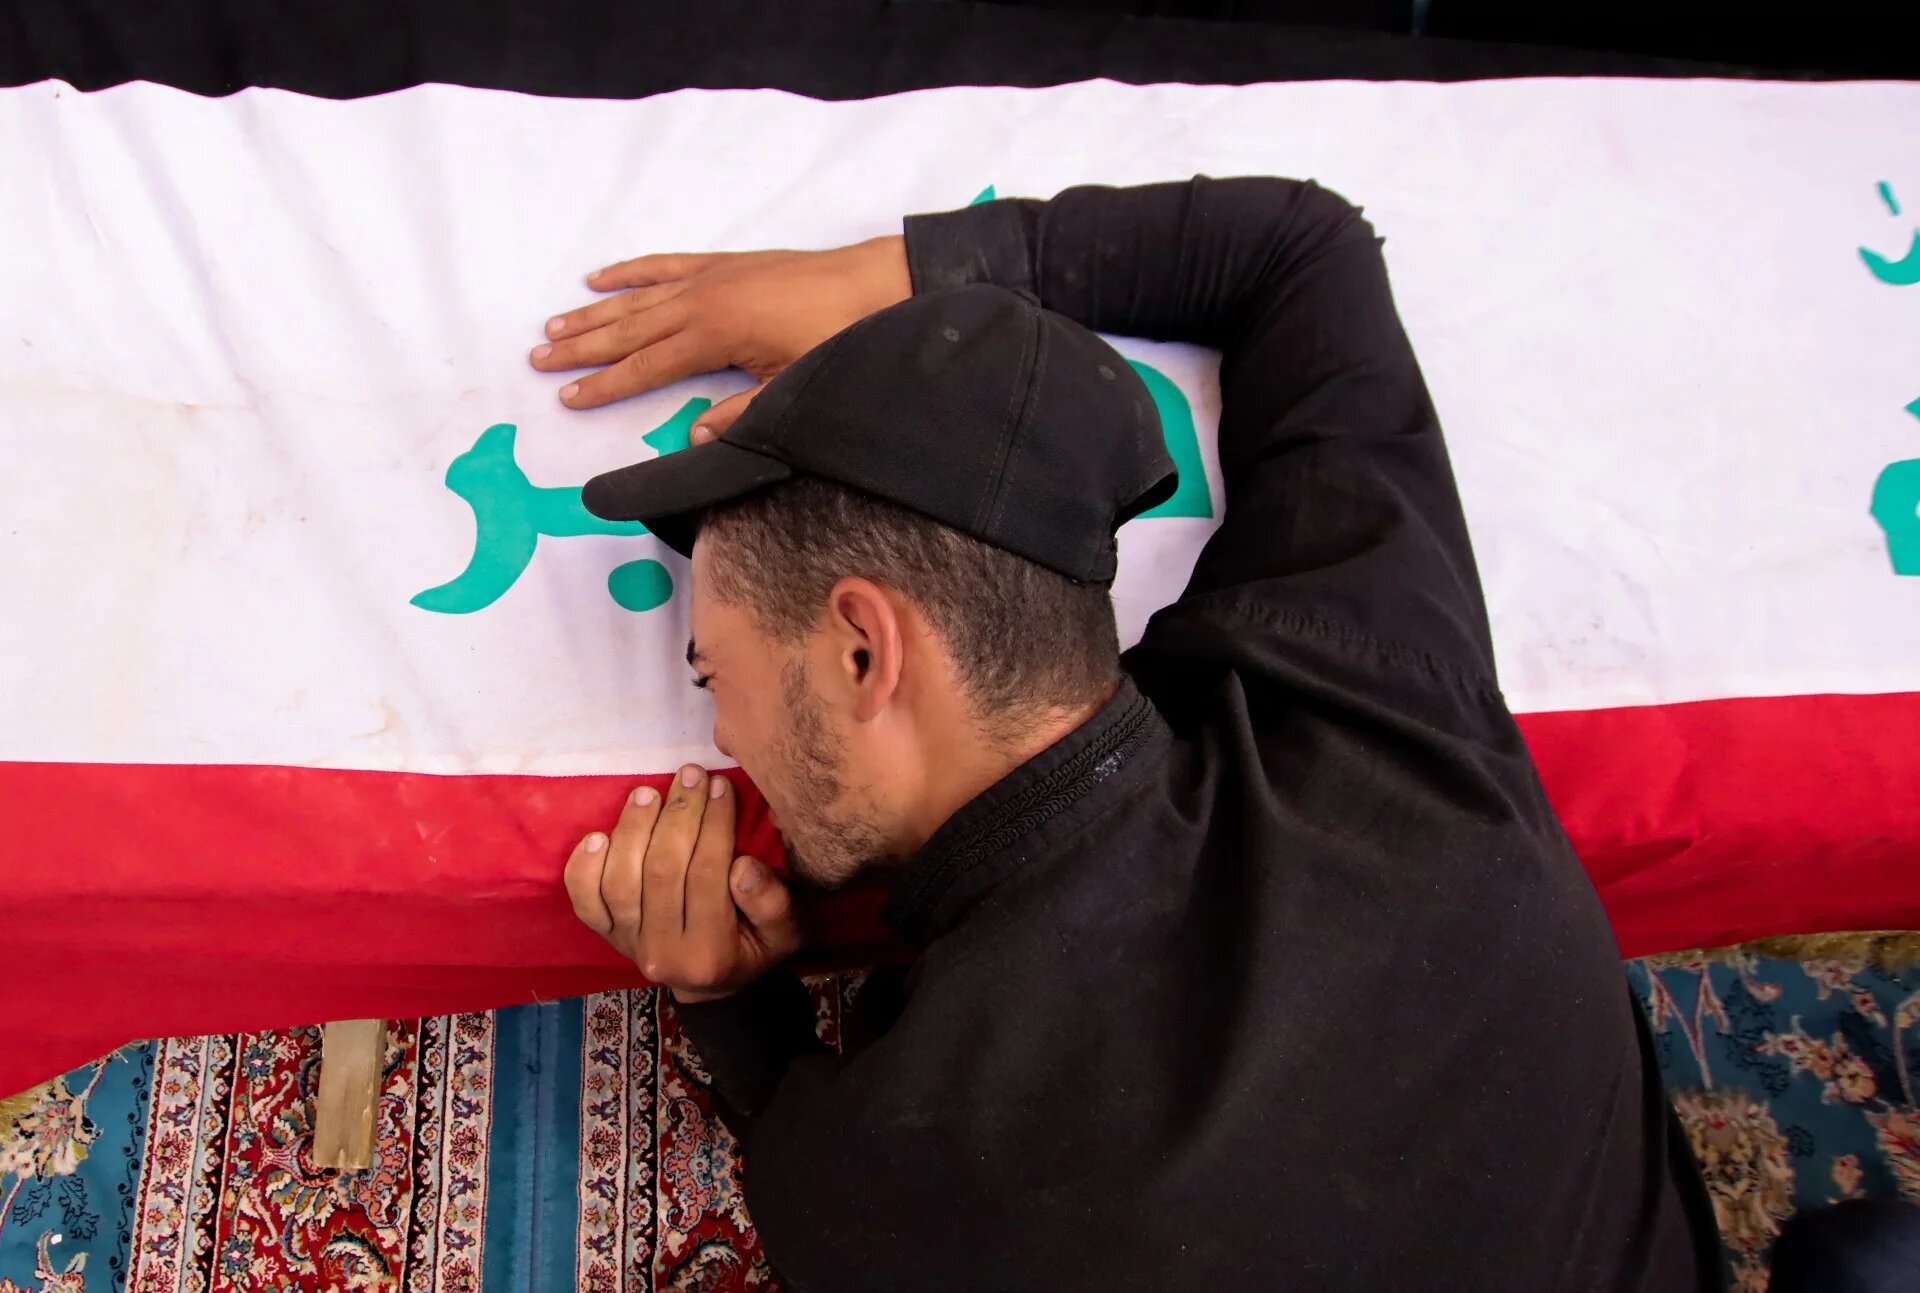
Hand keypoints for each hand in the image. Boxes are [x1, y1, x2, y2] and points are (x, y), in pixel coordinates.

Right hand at [531, 235, 911, 433]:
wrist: (873, 284)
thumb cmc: (837, 338)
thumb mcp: (790, 388)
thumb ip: (741, 415)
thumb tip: (694, 435)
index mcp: (713, 334)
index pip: (645, 367)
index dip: (604, 385)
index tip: (568, 397)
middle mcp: (701, 300)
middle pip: (628, 330)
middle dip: (583, 348)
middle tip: (538, 360)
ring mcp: (710, 276)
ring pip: (637, 298)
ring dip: (594, 313)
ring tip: (554, 327)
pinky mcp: (723, 263)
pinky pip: (664, 266)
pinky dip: (630, 271)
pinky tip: (601, 276)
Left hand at [564, 764, 801, 1003]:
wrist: (711, 985)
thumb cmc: (755, 946)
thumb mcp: (786, 932)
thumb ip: (772, 903)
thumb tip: (742, 867)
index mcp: (710, 953)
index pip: (707, 876)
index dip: (714, 825)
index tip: (721, 786)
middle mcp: (662, 952)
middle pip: (662, 872)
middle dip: (678, 815)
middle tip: (690, 775)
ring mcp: (628, 944)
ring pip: (620, 881)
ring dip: (632, 829)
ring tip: (648, 793)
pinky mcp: (606, 935)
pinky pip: (584, 901)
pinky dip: (585, 867)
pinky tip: (599, 835)